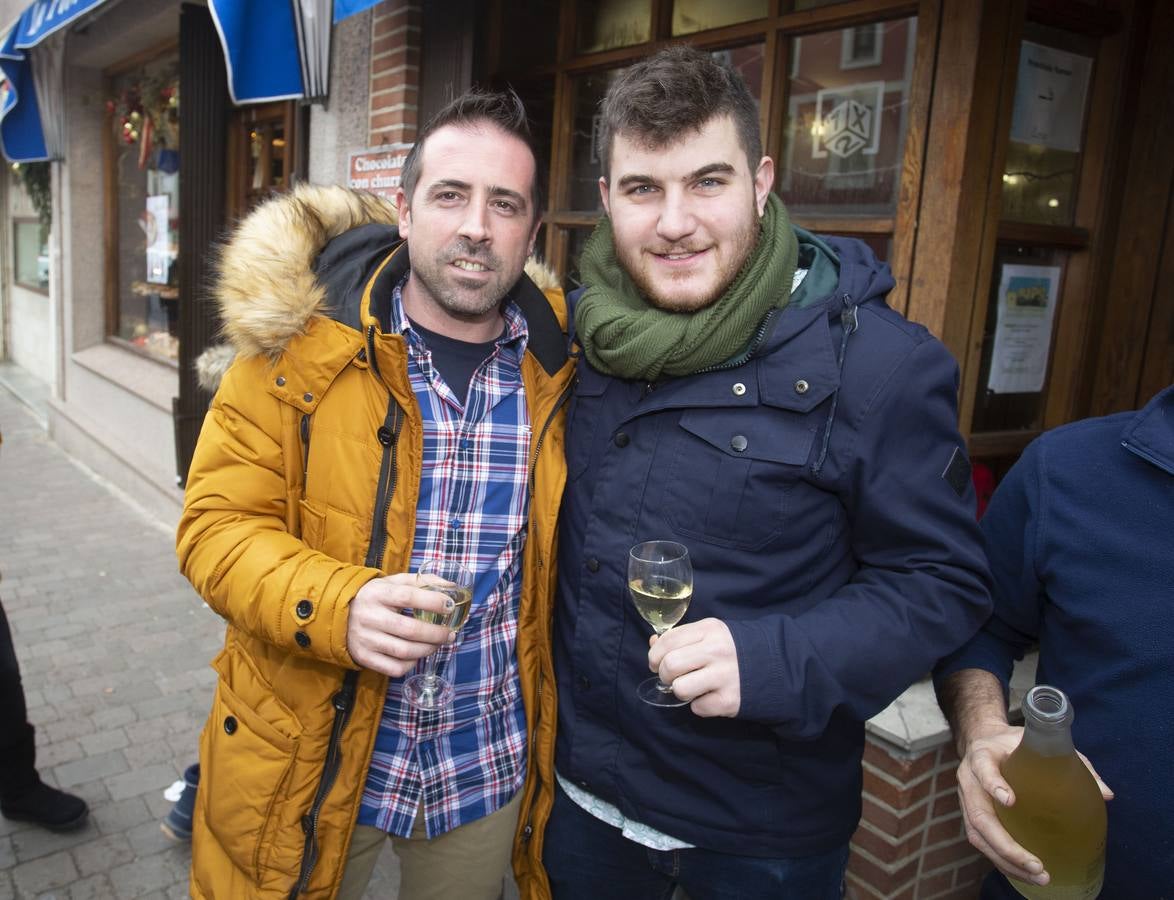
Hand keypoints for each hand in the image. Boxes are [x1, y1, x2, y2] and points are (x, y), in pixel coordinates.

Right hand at [346, 573, 455, 677]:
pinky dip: (411, 664)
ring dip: (428, 650)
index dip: (432, 602)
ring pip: (404, 651)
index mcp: (378, 593)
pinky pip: (394, 668)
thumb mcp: (394, 582)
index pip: (408, 597)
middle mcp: (370, 616)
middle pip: (410, 629)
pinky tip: (416, 655)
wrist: (338, 613)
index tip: (450, 606)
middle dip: (436, 634)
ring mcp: (365, 639)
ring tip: (436, 645)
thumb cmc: (376, 596)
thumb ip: (422, 581)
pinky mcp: (363, 657)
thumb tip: (452, 586)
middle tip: (449, 634)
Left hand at [647, 618, 739, 716]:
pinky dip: (700, 705)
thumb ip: (682, 637)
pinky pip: (697, 707)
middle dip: (664, 674)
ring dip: (681, 691)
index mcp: (709, 629)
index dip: (655, 655)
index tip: (656, 663)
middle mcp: (717, 650)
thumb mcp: (711, 634)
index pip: (668, 641)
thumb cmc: (734, 649)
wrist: (776, 666)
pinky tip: (711, 696)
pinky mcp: (729, 700)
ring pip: (679, 689)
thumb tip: (653, 644)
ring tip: (692, 687)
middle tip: (673, 677)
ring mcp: (724, 676)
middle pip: (669, 665)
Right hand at [955, 723, 1113, 886]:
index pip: (983, 768)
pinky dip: (1004, 862)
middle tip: (1037, 865)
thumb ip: (1073, 763)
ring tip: (1038, 877)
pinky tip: (1026, 875)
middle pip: (980, 817)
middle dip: (1007, 846)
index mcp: (982, 755)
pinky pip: (983, 844)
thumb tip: (1106, 795)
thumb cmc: (1015, 744)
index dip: (993, 784)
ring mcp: (967, 800)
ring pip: (978, 836)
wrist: (985, 742)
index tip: (1011, 800)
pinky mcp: (972, 817)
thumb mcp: (1041, 744)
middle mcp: (969, 780)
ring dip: (1006, 860)